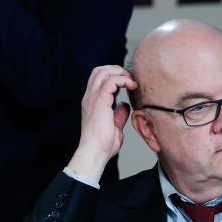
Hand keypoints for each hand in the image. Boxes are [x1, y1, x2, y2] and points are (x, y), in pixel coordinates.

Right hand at [67, 66, 136, 180]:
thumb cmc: (103, 144)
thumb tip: (124, 105)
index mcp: (91, 102)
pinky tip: (131, 86)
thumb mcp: (114, 125)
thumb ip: (118, 114)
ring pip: (103, 71)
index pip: (98, 79)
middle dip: (116, 69)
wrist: (95, 151)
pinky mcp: (100, 100)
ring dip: (120, 72)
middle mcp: (90, 97)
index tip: (128, 83)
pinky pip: (111, 81)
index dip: (113, 76)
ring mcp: (93, 97)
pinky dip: (123, 80)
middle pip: (99, 70)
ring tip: (131, 81)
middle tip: (130, 79)